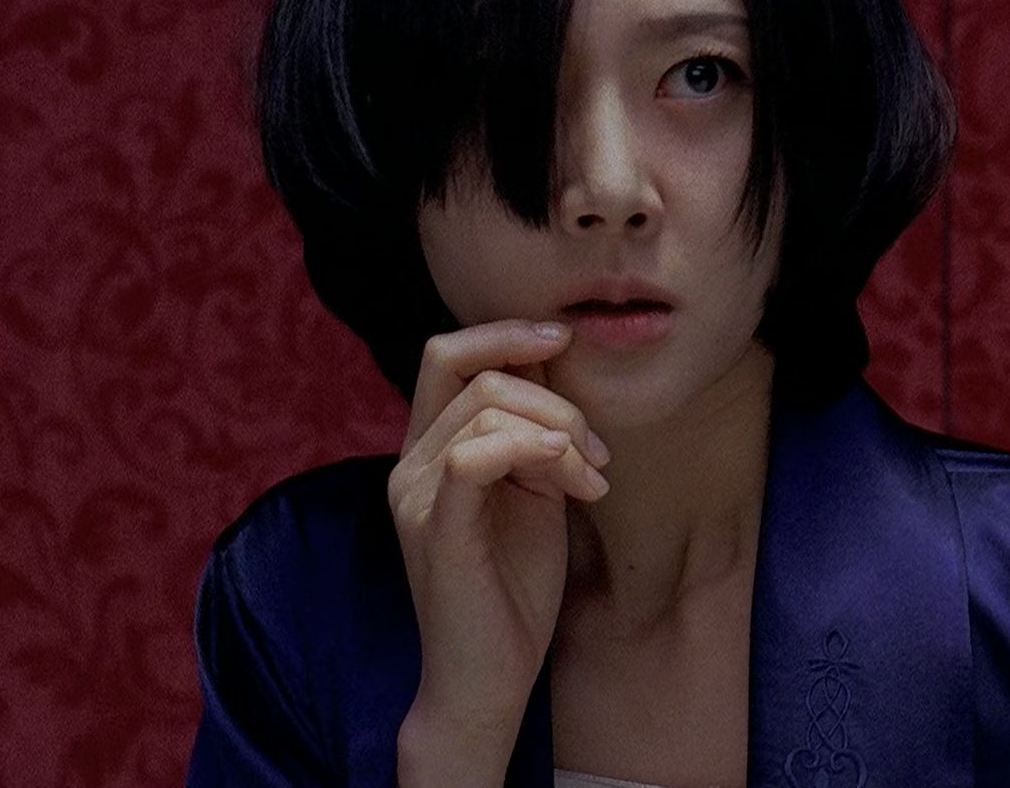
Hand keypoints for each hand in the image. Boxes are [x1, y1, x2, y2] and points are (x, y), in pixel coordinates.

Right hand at [387, 319, 611, 741]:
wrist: (491, 677)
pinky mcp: (434, 530)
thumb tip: (560, 366)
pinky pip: (471, 456)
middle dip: (555, 396)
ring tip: (594, 480)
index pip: (449, 355)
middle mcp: (410, 464)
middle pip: (474, 373)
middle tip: (599, 452)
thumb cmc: (517, 587)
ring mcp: (416, 496)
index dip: (506, 333)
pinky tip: (570, 473)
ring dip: (562, 432)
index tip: (567, 337)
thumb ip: (538, 434)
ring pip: (486, 409)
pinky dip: (530, 448)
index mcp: (431, 450)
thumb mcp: (537, 491)